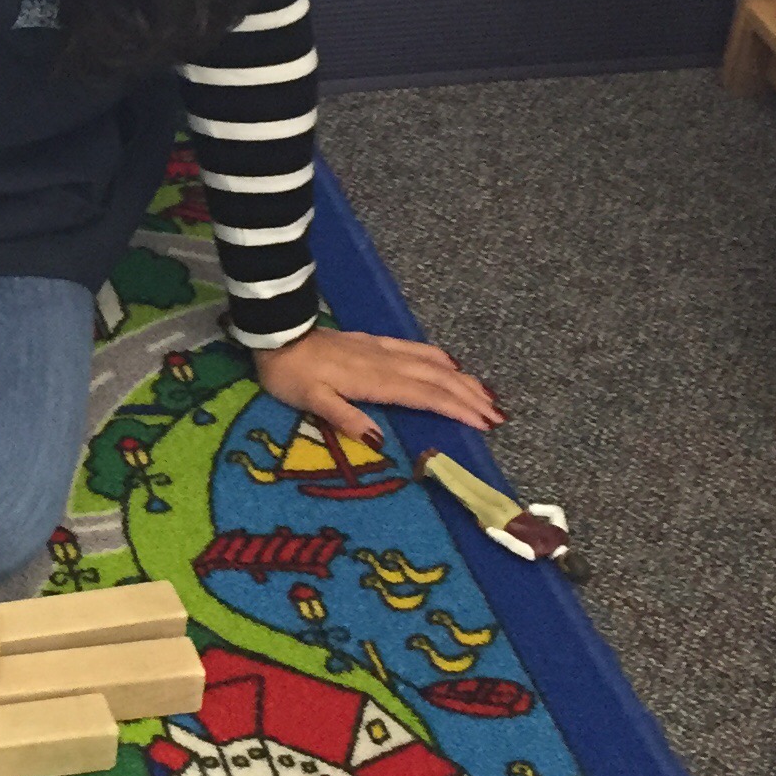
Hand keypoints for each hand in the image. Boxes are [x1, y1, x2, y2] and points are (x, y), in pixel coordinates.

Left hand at [250, 324, 501, 447]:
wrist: (277, 334)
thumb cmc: (289, 374)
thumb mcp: (310, 401)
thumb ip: (345, 419)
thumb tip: (381, 441)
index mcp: (374, 381)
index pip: (425, 396)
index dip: (456, 409)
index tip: (484, 424)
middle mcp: (386, 363)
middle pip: (438, 379)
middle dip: (470, 397)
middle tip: (498, 416)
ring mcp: (382, 350)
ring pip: (432, 363)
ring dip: (462, 379)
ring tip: (487, 395)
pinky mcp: (374, 342)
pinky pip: (417, 350)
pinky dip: (441, 359)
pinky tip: (452, 364)